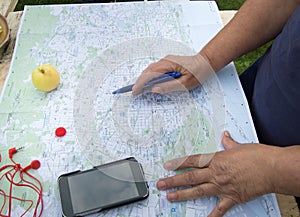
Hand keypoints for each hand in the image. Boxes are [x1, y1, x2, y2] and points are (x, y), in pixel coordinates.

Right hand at [132, 54, 214, 94]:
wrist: (206, 63)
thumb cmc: (198, 72)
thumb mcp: (185, 83)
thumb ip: (169, 86)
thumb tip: (154, 90)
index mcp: (169, 64)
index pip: (150, 74)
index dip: (141, 83)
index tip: (135, 91)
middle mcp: (165, 61)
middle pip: (148, 71)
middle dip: (140, 81)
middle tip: (134, 92)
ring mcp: (166, 61)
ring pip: (151, 70)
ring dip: (144, 79)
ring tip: (139, 89)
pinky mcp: (168, 64)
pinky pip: (155, 70)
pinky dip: (150, 77)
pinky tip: (149, 84)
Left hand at [156, 131, 277, 216]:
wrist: (272, 168)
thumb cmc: (257, 156)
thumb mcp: (240, 146)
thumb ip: (229, 142)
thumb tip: (225, 136)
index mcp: (216, 159)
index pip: (192, 161)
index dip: (178, 163)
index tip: (167, 165)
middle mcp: (216, 173)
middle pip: (190, 177)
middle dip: (173, 181)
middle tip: (161, 184)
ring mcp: (222, 186)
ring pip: (198, 191)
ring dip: (183, 194)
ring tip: (170, 197)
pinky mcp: (232, 197)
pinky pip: (219, 209)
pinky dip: (212, 216)